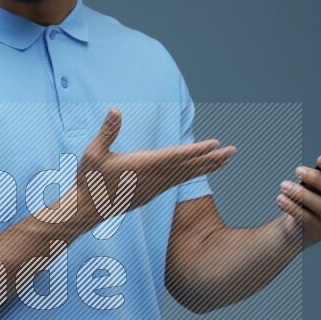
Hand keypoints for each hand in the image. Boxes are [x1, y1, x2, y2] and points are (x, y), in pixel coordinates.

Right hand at [57, 107, 236, 232]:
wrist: (87, 209)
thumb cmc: (89, 180)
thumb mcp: (93, 154)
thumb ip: (107, 132)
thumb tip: (114, 110)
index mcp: (141, 167)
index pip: (174, 157)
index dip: (196, 150)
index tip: (214, 144)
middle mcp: (152, 179)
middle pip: (188, 167)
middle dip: (212, 159)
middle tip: (233, 151)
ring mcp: (154, 188)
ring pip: (186, 175)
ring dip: (207, 166)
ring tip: (226, 159)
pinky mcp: (152, 193)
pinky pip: (178, 182)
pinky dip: (193, 174)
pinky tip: (201, 170)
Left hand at [276, 154, 320, 248]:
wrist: (302, 226)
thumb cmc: (311, 198)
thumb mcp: (317, 186)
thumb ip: (318, 177)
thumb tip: (308, 170)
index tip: (319, 159)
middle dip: (317, 179)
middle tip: (298, 170)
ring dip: (301, 193)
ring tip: (284, 186)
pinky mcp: (320, 231)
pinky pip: (307, 218)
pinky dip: (292, 207)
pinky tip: (281, 199)